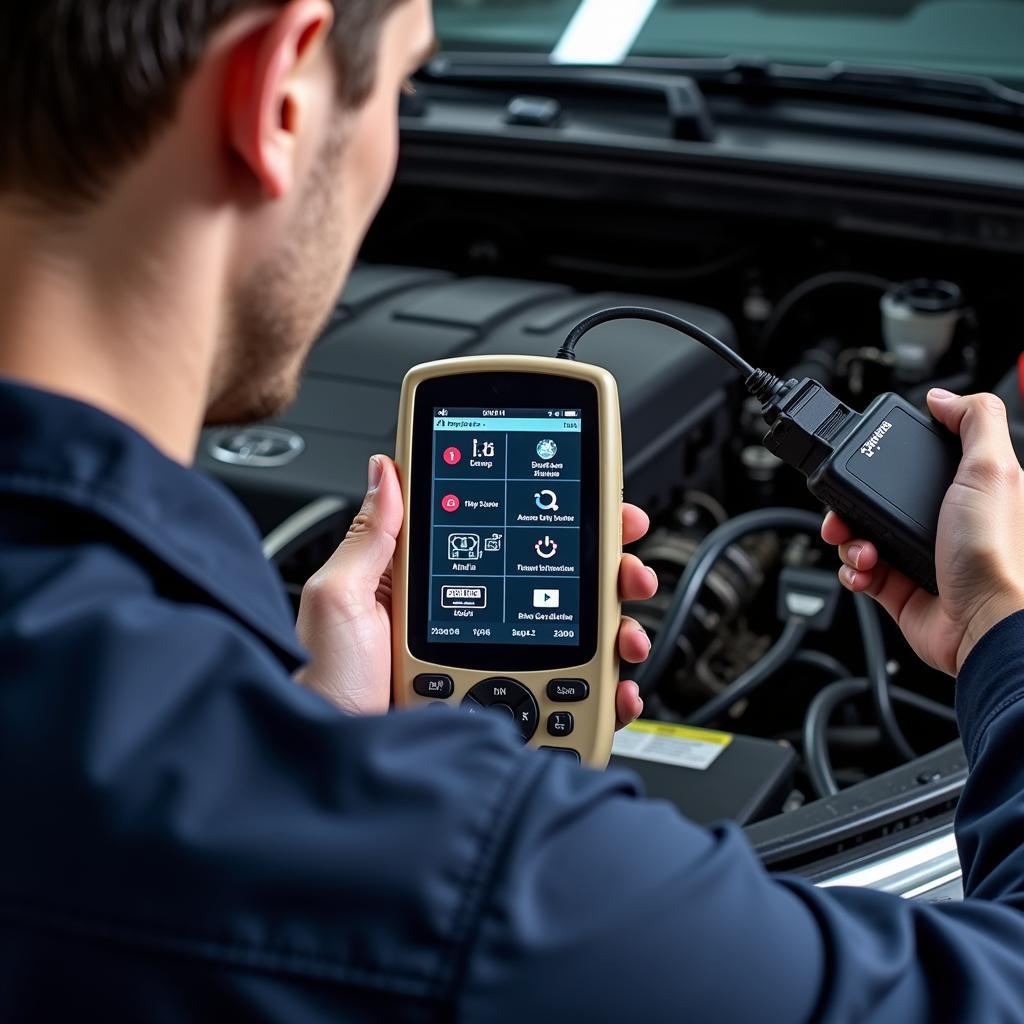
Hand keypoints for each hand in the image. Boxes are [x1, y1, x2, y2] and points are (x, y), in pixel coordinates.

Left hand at [297, 455, 658, 722]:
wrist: (334, 770)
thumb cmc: (324, 686)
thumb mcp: (338, 599)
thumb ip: (370, 539)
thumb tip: (387, 468)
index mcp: (436, 590)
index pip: (507, 541)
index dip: (556, 520)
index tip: (596, 506)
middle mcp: (473, 625)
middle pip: (555, 588)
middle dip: (605, 572)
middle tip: (626, 569)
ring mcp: (494, 669)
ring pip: (573, 639)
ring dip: (616, 628)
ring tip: (624, 632)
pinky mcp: (508, 713)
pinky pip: (570, 698)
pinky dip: (606, 690)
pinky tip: (617, 683)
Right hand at [822, 390, 1023, 675]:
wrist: (983, 624)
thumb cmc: (994, 554)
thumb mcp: (991, 471)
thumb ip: (975, 421)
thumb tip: (942, 396)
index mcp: (964, 488)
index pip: (913, 459)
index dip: (884, 457)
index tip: (864, 459)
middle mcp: (939, 520)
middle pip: (874, 496)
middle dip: (848, 503)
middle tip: (843, 510)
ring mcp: (915, 554)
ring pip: (858, 533)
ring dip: (847, 538)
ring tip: (860, 548)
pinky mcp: (897, 588)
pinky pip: (857, 570)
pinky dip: (851, 569)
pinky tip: (863, 570)